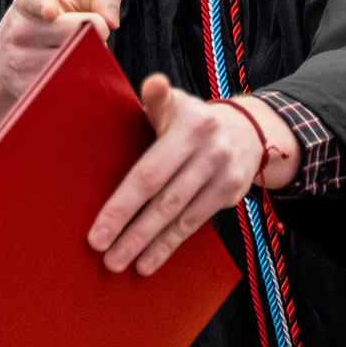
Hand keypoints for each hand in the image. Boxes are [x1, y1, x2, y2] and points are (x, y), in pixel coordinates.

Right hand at [0, 0, 122, 136]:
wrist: (8, 58)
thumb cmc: (55, 22)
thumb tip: (112, 22)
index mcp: (29, 2)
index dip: (45, 4)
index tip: (50, 12)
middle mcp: (20, 30)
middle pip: (72, 36)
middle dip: (93, 36)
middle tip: (95, 37)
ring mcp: (20, 63)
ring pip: (72, 65)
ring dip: (90, 62)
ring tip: (84, 55)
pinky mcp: (27, 90)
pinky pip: (67, 89)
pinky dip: (81, 85)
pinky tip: (78, 76)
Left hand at [86, 77, 297, 276]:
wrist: (247, 130)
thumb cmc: (193, 119)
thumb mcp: (176, 104)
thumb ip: (157, 98)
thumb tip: (152, 83)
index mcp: (190, 126)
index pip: (150, 173)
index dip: (122, 205)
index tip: (98, 232)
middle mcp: (210, 151)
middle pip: (163, 199)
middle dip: (131, 231)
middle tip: (104, 255)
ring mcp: (223, 174)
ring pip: (179, 217)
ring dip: (149, 244)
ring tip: (121, 263)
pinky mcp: (231, 194)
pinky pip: (194, 223)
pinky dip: (169, 244)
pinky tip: (148, 261)